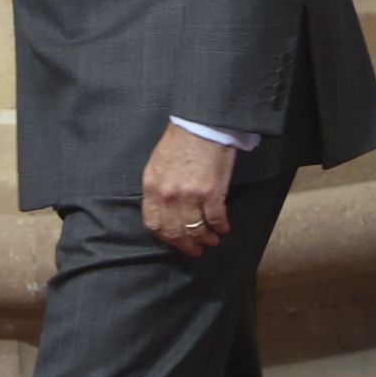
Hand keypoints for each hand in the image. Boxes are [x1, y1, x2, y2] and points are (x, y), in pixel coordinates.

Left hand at [141, 123, 236, 257]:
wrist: (200, 127)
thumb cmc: (179, 143)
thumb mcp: (157, 166)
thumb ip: (158, 190)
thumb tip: (165, 211)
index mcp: (151, 187)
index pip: (153, 223)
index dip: (165, 237)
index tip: (174, 242)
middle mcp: (168, 195)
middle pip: (174, 231)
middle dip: (186, 244)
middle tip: (195, 250)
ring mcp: (189, 196)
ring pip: (196, 229)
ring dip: (205, 239)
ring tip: (212, 241)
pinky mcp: (211, 194)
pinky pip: (216, 219)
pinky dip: (221, 227)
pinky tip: (224, 229)